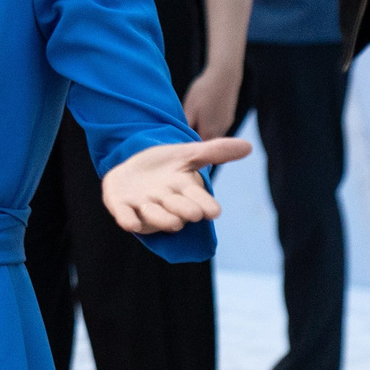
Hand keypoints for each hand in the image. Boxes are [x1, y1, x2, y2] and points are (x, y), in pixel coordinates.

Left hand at [101, 136, 248, 234]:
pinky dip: (128, 219)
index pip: (198, 199)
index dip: (205, 205)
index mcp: (183, 190)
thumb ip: (215, 151)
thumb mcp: (187, 154)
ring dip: (160, 218)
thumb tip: (248, 146)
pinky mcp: (121, 206)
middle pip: (177, 209)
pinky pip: (125, 216)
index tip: (214, 211)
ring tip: (170, 220)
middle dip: (184, 210)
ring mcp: (142, 205)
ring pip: (154, 216)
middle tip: (193, 214)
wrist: (132, 168)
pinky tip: (131, 224)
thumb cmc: (165, 165)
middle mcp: (165, 202)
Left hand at [183, 65, 239, 140]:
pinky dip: (210, 126)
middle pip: (206, 143)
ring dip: (203, 132)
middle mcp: (221, 131)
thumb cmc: (203, 91)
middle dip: (196, 141)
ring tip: (193, 123)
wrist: (224, 76)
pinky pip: (218, 127)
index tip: (180, 144)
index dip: (189, 147)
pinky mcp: (229, 117)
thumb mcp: (189, 108)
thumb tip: (181, 140)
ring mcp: (226, 124)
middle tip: (184, 134)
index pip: (199, 149)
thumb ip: (186, 127)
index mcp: (209, 132)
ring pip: (213, 135)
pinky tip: (203, 116)